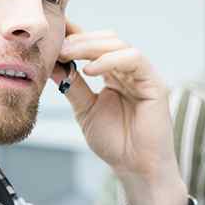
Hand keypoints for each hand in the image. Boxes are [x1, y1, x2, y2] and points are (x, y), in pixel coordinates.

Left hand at [53, 23, 186, 204]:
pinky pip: (133, 59)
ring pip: (118, 44)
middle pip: (105, 40)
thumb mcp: (85, 110)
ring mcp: (142, 75)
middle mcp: (128, 71)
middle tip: (57, 46)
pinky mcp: (154, 82)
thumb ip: (72, 86)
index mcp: (113, 74)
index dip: (74, 37)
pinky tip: (90, 70)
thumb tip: (51, 64)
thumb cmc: (115, 143)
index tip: (51, 37)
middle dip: (79, 39)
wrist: (135, 167)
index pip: (94, 46)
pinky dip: (110, 60)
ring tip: (68, 54)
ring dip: (90, 46)